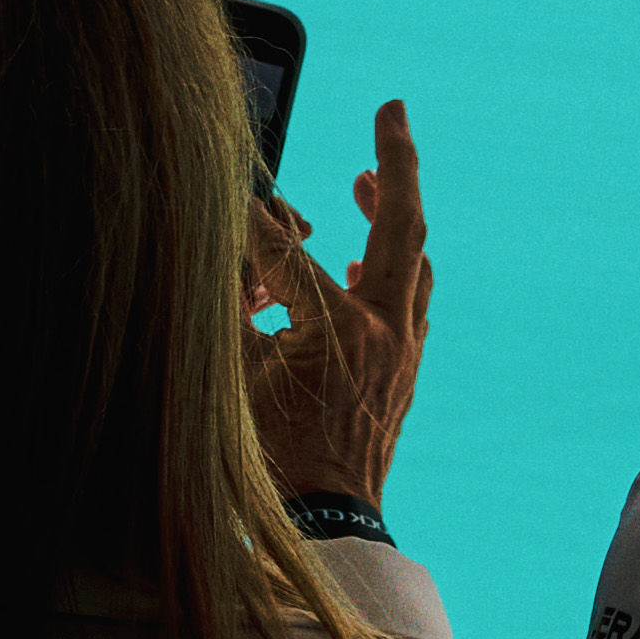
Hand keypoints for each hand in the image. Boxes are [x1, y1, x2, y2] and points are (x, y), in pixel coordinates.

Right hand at [245, 99, 431, 511]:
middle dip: (396, 162)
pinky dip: (389, 265)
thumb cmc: (269, 458)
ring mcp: (402, 354)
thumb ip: (231, 303)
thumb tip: (226, 244)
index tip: (228, 188)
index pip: (286, 249)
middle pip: (401, 225)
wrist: (324, 526)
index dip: (248, 221)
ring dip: (393, 213)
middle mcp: (385, 333)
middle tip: (392, 112)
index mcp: (340, 330)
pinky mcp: (403, 374)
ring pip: (413, 261)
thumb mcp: (233, 375)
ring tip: (368, 179)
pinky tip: (360, 260)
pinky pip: (408, 298)